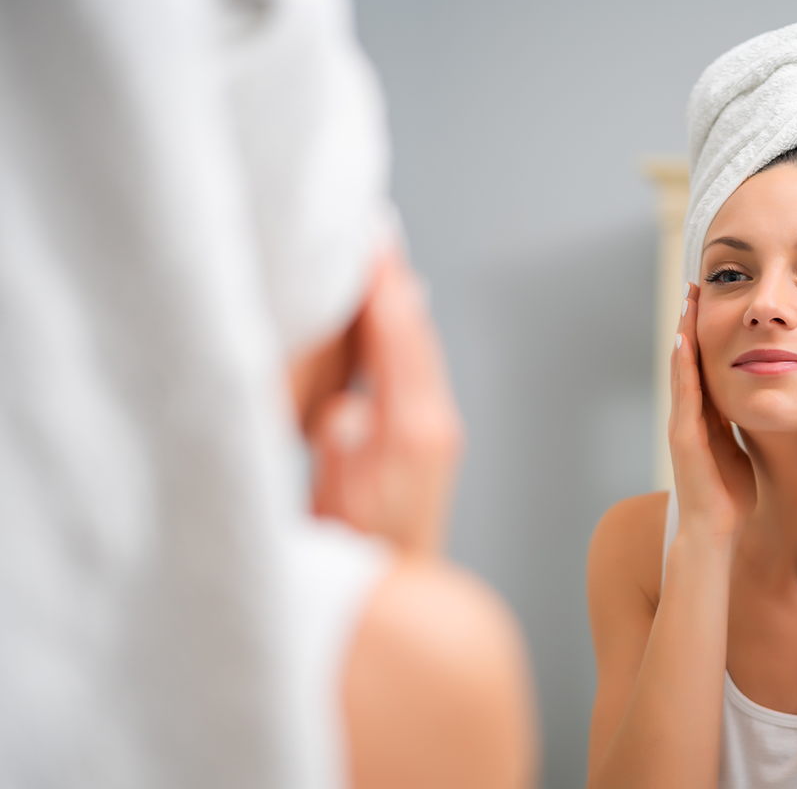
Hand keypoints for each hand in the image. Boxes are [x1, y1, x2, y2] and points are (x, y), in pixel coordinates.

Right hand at [309, 247, 463, 556]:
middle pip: (416, 331)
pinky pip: (414, 364)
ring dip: (399, 297)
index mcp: (415, 432)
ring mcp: (435, 427)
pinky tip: (389, 315)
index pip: (399, 339)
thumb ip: (343, 456)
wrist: (396, 594)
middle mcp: (434, 422)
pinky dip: (400, 329)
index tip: (367, 238)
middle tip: (375, 226)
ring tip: (380, 254)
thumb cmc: (359, 558)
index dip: (382, 285)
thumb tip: (346, 410)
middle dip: (394, 277)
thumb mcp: (338, 510)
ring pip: (417, 344)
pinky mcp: (427, 435)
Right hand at [669, 282, 756, 543]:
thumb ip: (741, 427)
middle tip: (695, 284)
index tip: (714, 299)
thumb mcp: (740, 449)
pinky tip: (686, 342)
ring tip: (689, 299)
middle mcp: (690, 416)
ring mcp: (683, 425)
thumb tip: (758, 405)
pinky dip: (683, 368)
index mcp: (706, 418)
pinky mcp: (684, 439)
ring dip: (684, 333)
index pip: (706, 365)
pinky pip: (684, 396)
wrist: (715, 532)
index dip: (708, 332)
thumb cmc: (730, 496)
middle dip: (692, 321)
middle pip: (689, 359)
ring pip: (682, 370)